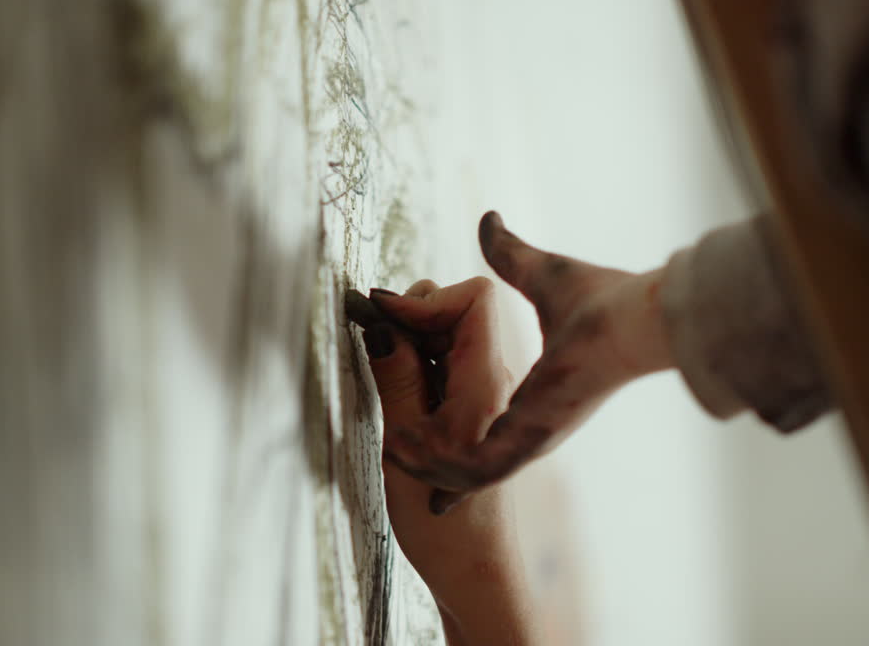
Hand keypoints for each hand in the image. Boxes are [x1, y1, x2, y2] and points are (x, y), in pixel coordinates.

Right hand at [355, 280, 538, 645]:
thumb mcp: (404, 441)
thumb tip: (379, 319)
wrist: (473, 569)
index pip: (474, 299)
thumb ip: (395, 374)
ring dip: (412, 343)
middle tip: (373, 341)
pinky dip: (419, 366)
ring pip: (450, 339)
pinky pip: (449, 366)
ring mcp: (487, 395)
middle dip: (413, 316)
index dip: (424, 298)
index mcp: (486, 381)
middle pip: (460, 312)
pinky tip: (396, 393)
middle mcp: (495, 380)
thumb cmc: (440, 517)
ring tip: (381, 371)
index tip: (377, 315)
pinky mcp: (475, 410)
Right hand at [375, 211, 674, 512]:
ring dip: (427, 466)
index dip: (446, 426)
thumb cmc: (602, 299)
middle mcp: (532, 424)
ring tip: (391, 450)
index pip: (482, 423)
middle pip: (470, 456)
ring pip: (468, 474)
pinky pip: (475, 471)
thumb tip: (488, 219)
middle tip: (390, 444)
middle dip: (429, 458)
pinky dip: (441, 469)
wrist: (633, 319)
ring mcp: (531, 438)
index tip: (410, 425)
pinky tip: (405, 451)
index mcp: (535, 394)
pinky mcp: (528, 439)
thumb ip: (508, 255)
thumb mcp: (538, 275)